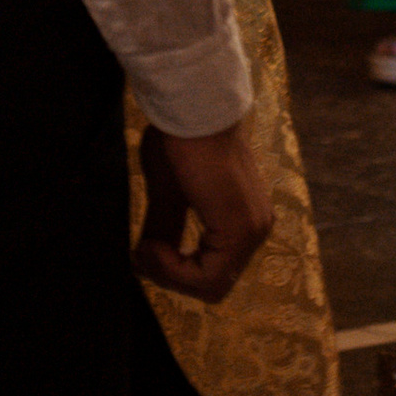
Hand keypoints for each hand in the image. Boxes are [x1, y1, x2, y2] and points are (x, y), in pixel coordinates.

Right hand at [135, 118, 272, 305]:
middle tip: (140, 252)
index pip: (211, 273)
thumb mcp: (168, 193)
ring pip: (211, 286)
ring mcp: (252, 231)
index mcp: (243, 221)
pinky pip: (210, 277)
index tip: (141, 249)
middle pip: (212, 284)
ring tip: (145, 247)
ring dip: (171, 274)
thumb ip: (166, 229)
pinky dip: (175, 271)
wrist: (192, 110)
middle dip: (170, 276)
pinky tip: (152, 247)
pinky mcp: (241, 229)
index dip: (172, 272)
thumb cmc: (180, 140)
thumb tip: (145, 261)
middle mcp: (255, 229)